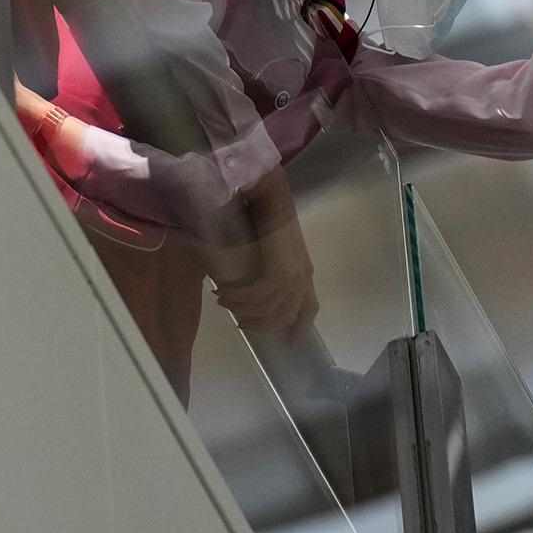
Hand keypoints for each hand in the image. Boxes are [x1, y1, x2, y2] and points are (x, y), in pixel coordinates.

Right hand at [208, 215, 318, 332]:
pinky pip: (257, 296)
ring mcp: (293, 274)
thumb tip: (249, 277)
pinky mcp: (279, 269)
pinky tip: (223, 293)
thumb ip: (267, 262)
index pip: (309, 308)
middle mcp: (303, 276)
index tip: (286, 342)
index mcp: (304, 270)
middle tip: (237, 321)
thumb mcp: (271, 244)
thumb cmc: (266, 210)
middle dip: (259, 323)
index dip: (299, 328)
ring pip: (267, 308)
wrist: (268, 190)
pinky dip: (238, 299)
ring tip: (222, 301)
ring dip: (242, 309)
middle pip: (284, 314)